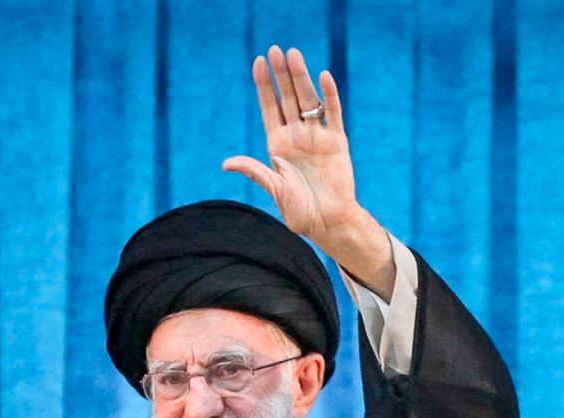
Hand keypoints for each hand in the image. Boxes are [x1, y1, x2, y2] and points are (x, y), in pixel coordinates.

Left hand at [223, 46, 395, 299]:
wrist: (328, 222)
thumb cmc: (299, 211)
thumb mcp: (274, 189)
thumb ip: (255, 171)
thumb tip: (226, 163)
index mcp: (278, 146)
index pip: (269, 108)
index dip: (264, 86)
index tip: (258, 62)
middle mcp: (297, 137)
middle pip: (288, 98)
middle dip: (281, 75)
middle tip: (275, 50)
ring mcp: (317, 137)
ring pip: (309, 100)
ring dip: (301, 78)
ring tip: (293, 54)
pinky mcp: (337, 142)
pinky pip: (334, 113)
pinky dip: (330, 95)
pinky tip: (323, 76)